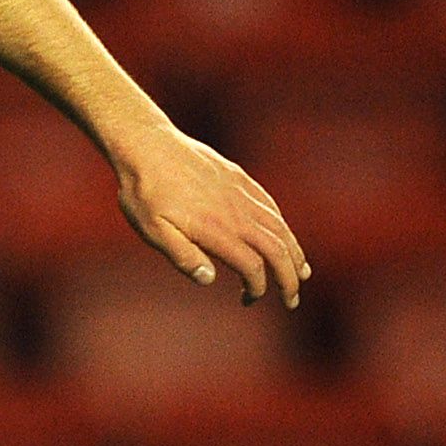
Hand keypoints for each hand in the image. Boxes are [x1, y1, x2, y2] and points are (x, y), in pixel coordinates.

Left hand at [113, 127, 307, 308]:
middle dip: (289, 278)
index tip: (248, 299)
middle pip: (276, 249)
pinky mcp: (238, 177)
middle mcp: (235, 211)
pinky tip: (284, 236)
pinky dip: (283, 226)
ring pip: (279, 226)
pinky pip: (270, 205)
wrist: (146, 144)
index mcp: (215, 229)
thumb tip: (209, 280)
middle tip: (292, 300)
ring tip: (301, 273)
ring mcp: (239, 192)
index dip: (257, 287)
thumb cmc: (144, 192)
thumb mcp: (152, 229)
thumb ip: (182, 256)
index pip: (252, 266)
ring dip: (294, 253)